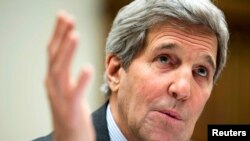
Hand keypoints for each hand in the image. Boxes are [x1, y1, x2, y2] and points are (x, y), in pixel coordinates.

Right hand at [45, 11, 94, 140]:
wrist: (68, 140)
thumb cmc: (71, 113)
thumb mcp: (67, 89)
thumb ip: (67, 73)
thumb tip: (70, 55)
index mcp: (55, 80)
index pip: (54, 52)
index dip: (58, 34)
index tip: (65, 17)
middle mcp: (53, 86)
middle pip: (55, 57)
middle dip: (60, 36)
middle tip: (67, 17)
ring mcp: (60, 99)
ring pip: (60, 72)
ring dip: (67, 52)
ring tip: (74, 35)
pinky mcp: (71, 111)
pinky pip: (75, 94)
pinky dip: (80, 80)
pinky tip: (87, 67)